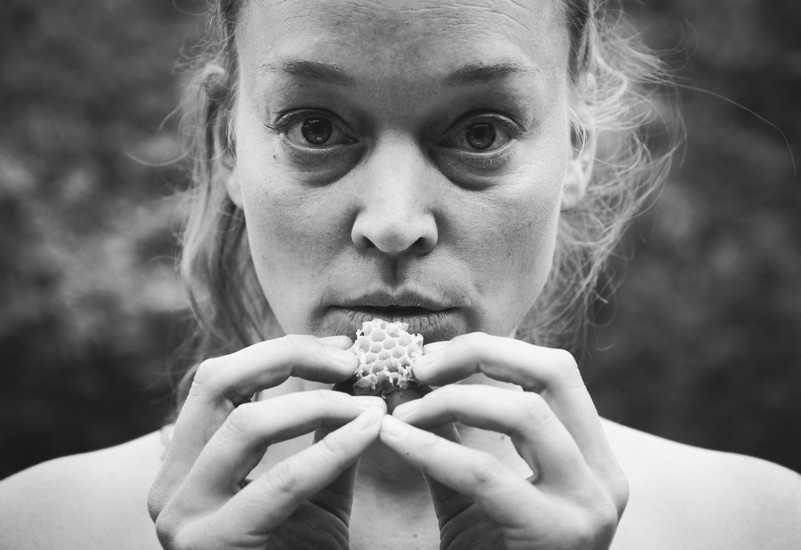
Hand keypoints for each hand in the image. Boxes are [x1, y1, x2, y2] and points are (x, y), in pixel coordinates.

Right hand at [147, 335, 385, 548]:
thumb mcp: (314, 490)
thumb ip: (328, 435)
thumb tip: (361, 377)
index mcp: (186, 463)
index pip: (220, 379)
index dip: (282, 353)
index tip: (342, 350)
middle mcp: (171, 486)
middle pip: (216, 382)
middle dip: (290, 358)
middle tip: (351, 361)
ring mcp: (184, 518)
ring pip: (245, 424)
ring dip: (318, 403)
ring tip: (369, 402)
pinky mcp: (213, 546)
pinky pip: (280, 480)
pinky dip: (332, 448)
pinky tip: (371, 428)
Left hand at [379, 333, 627, 549]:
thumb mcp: (470, 490)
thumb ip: (451, 435)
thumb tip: (412, 379)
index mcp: (590, 456)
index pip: (553, 370)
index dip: (490, 350)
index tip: (431, 355)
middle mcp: (603, 474)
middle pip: (553, 371)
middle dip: (479, 355)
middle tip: (418, 366)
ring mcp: (589, 506)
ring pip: (525, 412)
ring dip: (452, 399)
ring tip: (402, 409)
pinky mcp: (557, 535)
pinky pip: (485, 471)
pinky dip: (432, 446)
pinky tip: (392, 436)